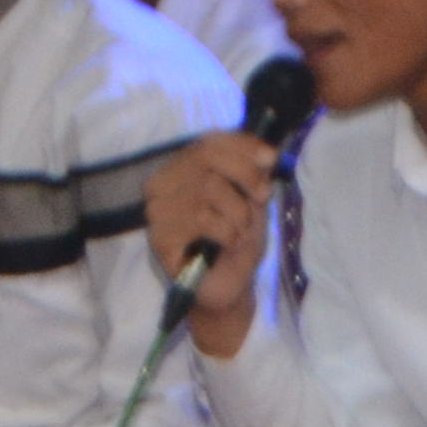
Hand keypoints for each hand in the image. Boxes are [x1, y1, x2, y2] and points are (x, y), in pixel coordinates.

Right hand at [140, 133, 280, 359]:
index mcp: (183, 169)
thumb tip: (265, 154)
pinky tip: (226, 244)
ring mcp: (156, 210)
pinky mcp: (159, 236)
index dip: (243, 146)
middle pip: (206, 159)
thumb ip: (254, 173)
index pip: (208, 141)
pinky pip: (202, 219)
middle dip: (245, 178)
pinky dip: (228, 232)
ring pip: (207, 188)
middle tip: (259, 200)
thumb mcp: (252, 200)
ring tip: (239, 231)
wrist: (230, 284)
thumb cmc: (238, 239)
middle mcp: (162, 184)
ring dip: (238, 213)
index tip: (270, 159)